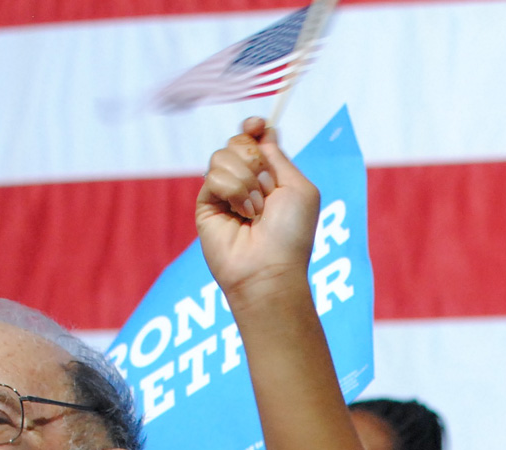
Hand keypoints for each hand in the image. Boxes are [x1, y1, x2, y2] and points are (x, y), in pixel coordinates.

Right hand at [196, 118, 321, 304]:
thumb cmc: (291, 234)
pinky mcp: (206, 203)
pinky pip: (214, 176)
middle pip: (237, 141)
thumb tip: (262, 131)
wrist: (269, 268)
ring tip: (255, 211)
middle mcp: (246, 181)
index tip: (257, 126)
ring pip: (222, 155)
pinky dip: (233, 192)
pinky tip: (241, 215)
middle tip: (266, 189)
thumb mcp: (299, 187)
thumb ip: (279, 156)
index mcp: (269, 176)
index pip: (254, 138)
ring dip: (246, 181)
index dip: (253, 127)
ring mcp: (224, 192)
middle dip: (254, 160)